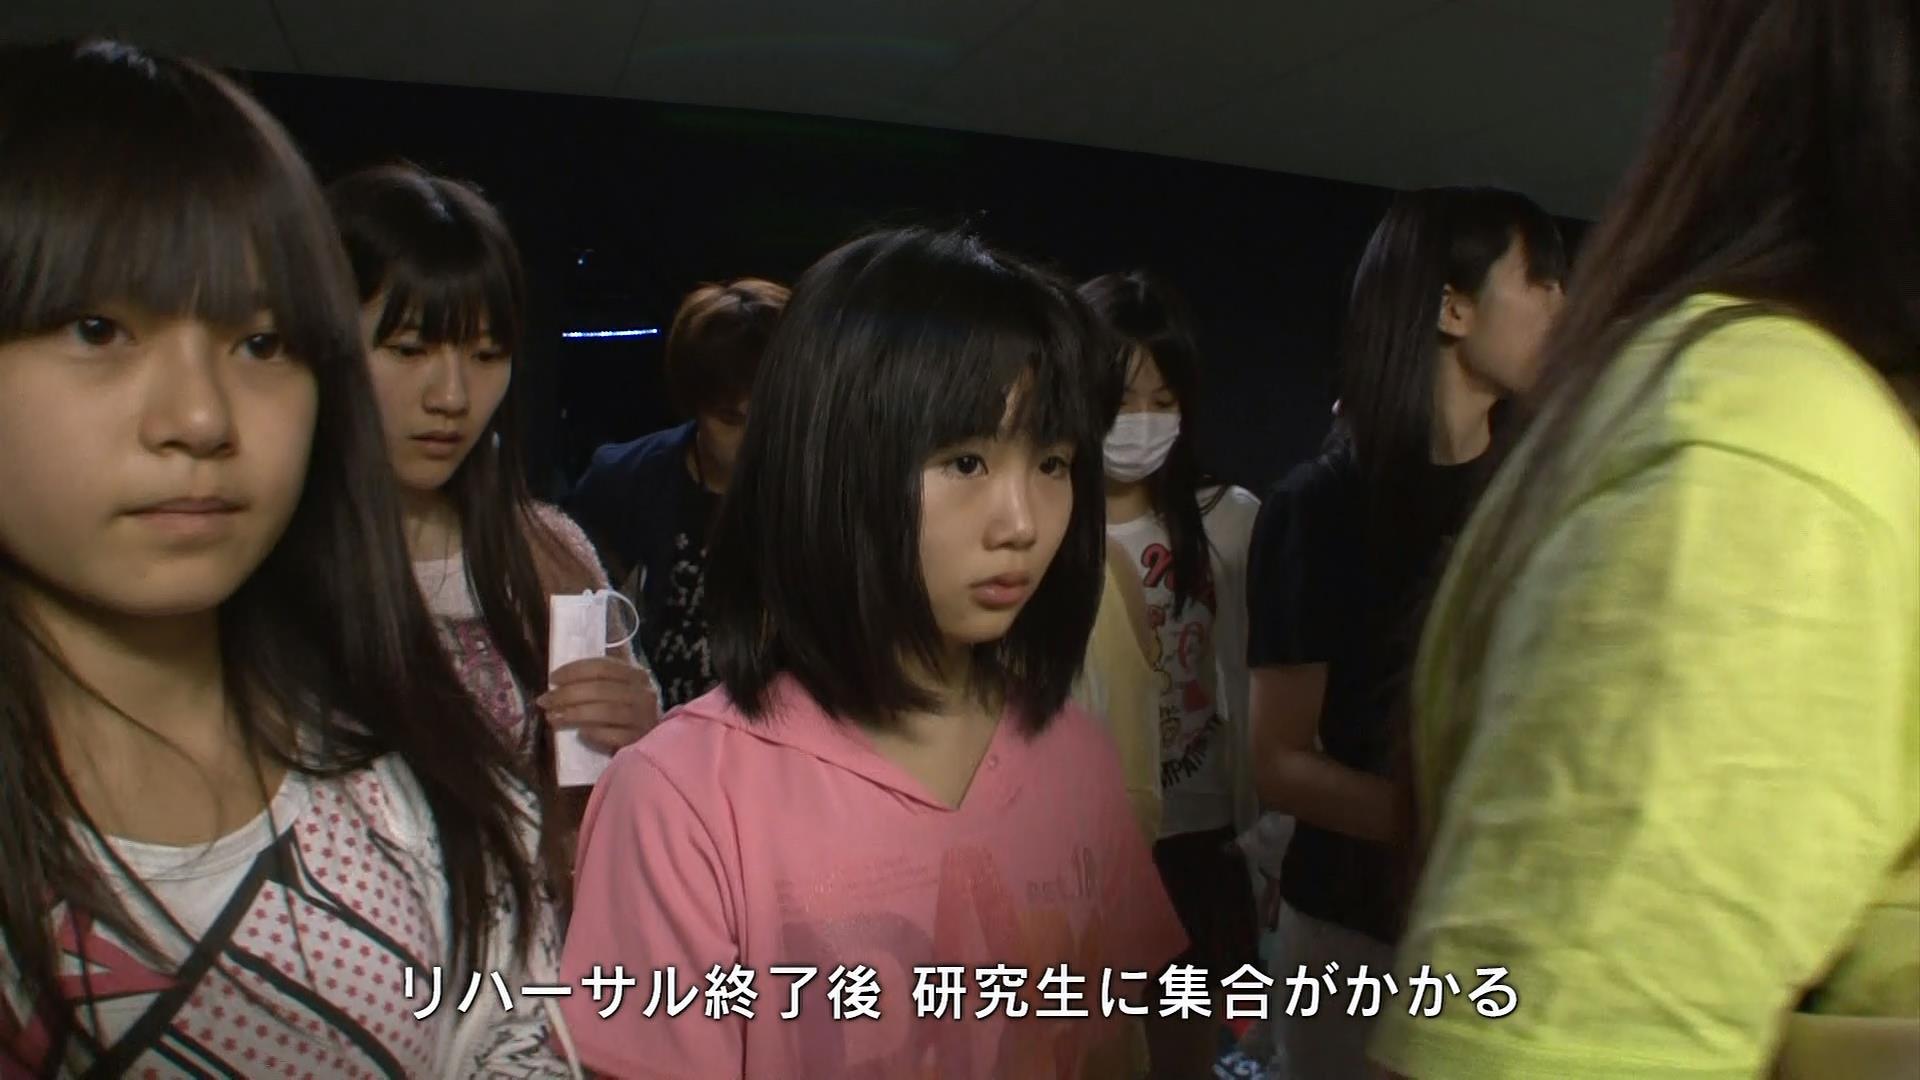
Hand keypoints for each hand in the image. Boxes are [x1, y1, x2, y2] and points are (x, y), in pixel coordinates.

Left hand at [537, 657, 659, 752]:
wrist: (652, 749)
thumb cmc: (626, 713)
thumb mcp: (618, 689)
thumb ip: (599, 675)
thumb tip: (564, 667)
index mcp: (636, 675)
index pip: (603, 666)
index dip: (574, 670)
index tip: (552, 678)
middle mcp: (643, 694)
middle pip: (600, 688)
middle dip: (567, 694)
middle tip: (545, 701)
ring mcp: (644, 718)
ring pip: (606, 711)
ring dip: (574, 714)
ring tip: (552, 717)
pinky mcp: (640, 741)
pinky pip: (613, 735)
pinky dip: (594, 733)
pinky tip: (579, 734)